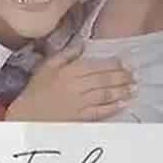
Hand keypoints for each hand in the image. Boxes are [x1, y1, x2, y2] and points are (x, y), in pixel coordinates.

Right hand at [4, 42, 135, 122]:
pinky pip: (100, 111)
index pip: (96, 66)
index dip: (113, 64)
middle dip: (122, 76)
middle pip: (104, 79)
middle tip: (135, 75)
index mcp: (69, 71)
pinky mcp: (80, 118)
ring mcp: (80, 103)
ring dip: (122, 90)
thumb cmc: (36, 90)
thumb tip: (83, 44)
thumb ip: (66, 54)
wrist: (27, 116)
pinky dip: (113, 107)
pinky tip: (123, 103)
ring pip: (105, 94)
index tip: (126, 63)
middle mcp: (77, 86)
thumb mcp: (47, 66)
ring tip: (134, 87)